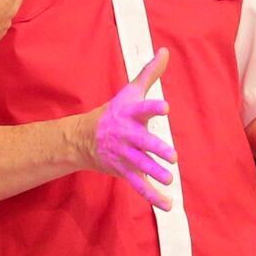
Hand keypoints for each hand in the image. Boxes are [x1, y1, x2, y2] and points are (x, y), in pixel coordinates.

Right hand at [89, 50, 177, 208]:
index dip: (153, 108)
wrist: (83, 138)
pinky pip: (139, 185)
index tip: (165, 107)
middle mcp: (127, 135)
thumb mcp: (130, 91)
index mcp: (130, 114)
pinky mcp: (124, 171)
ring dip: (155, 173)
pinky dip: (152, 196)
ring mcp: (124, 155)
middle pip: (143, 142)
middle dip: (157, 149)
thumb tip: (165, 51)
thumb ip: (150, 73)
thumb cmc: (114, 111)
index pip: (142, 109)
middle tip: (173, 156)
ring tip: (170, 179)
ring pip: (141, 165)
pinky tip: (168, 204)